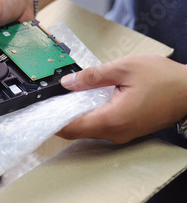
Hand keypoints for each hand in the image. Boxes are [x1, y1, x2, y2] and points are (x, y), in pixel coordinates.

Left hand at [57, 55, 186, 142]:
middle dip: (60, 116)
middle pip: (77, 130)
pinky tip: (85, 99)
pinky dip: (89, 114)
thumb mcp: (123, 68)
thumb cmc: (164, 79)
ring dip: (75, 115)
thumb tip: (68, 82)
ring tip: (64, 97)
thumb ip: (92, 76)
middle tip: (47, 100)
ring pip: (88, 129)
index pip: (71, 127)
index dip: (51, 121)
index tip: (37, 113)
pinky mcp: (127, 130)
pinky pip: (101, 125)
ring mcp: (122, 134)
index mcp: (112, 119)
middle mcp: (115, 132)